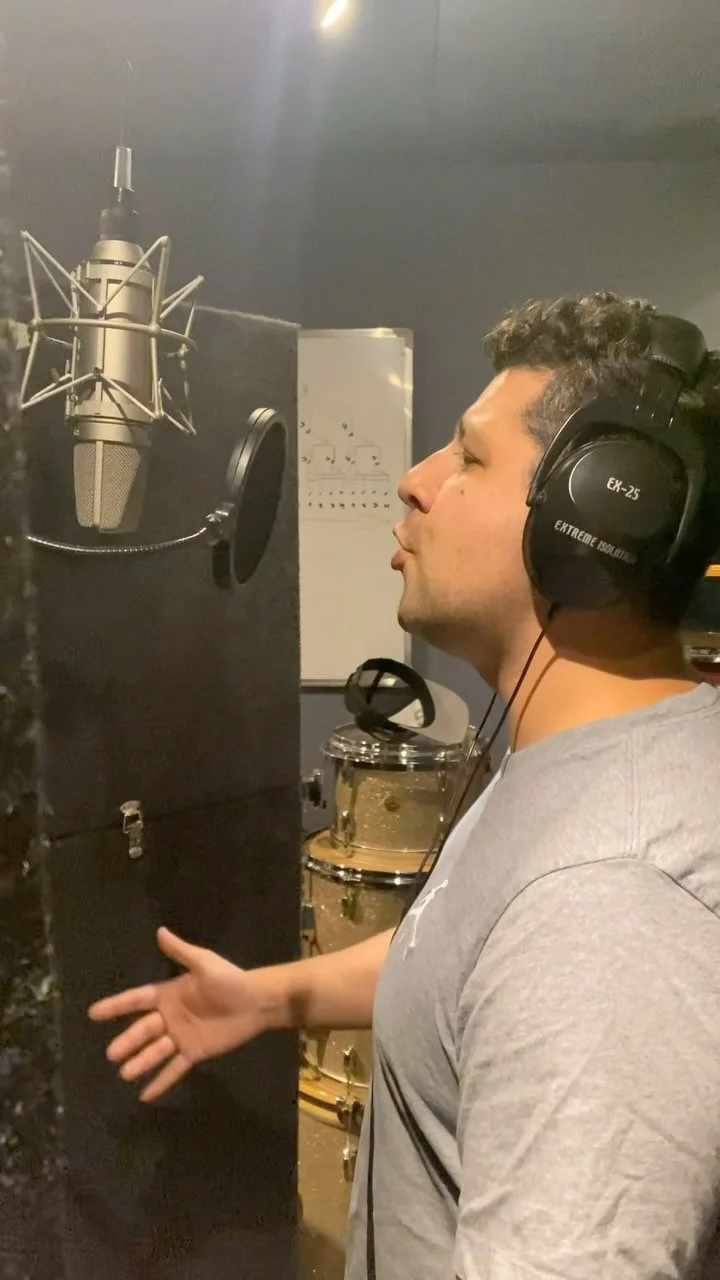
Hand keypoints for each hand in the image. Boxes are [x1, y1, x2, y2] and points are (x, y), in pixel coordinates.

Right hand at [88, 927, 265, 1101]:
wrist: (256, 1002)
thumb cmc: (230, 980)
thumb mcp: (204, 963)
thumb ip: (181, 952)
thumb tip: (160, 931)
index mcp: (169, 994)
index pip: (137, 1000)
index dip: (116, 1006)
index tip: (93, 1013)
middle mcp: (170, 1017)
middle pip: (143, 1030)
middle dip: (128, 1041)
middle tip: (112, 1054)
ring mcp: (181, 1037)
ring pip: (156, 1052)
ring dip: (141, 1063)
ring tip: (125, 1074)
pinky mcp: (195, 1052)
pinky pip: (175, 1069)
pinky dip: (161, 1082)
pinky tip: (145, 1095)